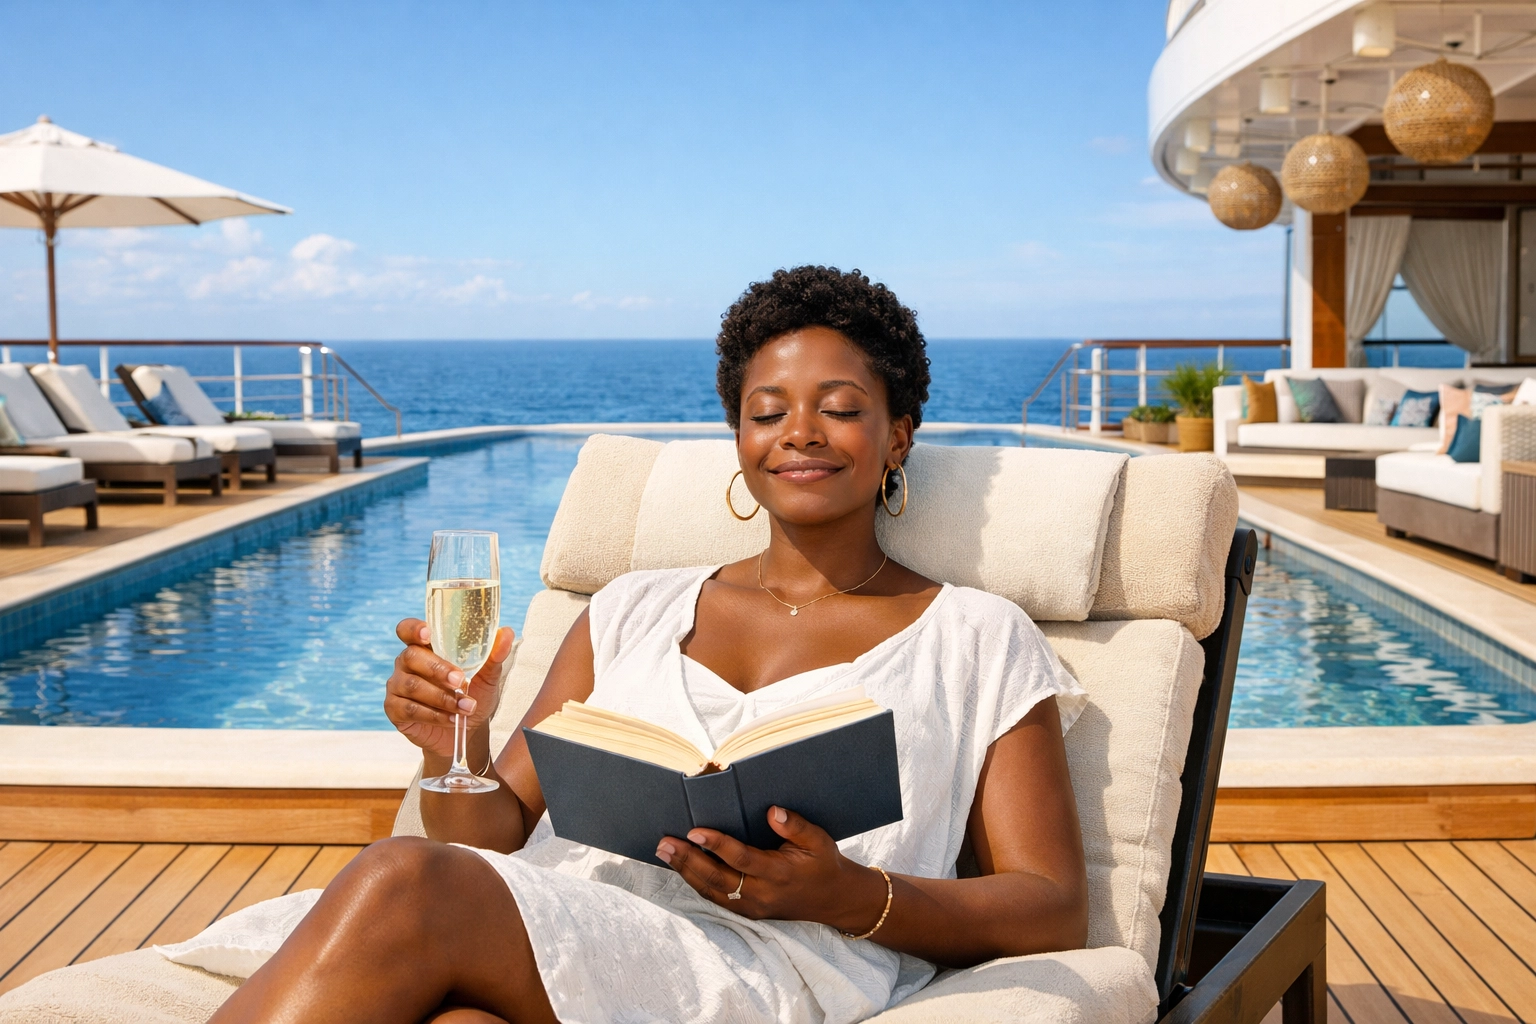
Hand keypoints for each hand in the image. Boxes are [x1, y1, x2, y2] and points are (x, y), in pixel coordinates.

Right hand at [385, 618, 514, 757]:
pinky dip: (434, 715)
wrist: (467, 731)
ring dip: (442, 698)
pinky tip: (453, 719)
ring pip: (412, 686)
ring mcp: (397, 686)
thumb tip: (506, 633)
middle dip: (437, 669)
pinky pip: (410, 709)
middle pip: (411, 657)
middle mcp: (406, 663)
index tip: (428, 635)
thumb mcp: (487, 676)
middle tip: (460, 681)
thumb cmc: (473, 694)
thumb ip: (494, 655)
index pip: (407, 629)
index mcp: (424, 647)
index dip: (413, 629)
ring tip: (466, 707)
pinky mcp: (395, 710)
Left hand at [656, 807, 888, 934]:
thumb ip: (796, 826)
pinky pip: (717, 898)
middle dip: (688, 860)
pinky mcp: (748, 912)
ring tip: (665, 852)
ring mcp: (753, 907)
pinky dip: (696, 883)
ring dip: (686, 872)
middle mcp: (763, 894)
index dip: (717, 845)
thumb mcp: (819, 840)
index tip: (694, 830)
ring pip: (712, 892)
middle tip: (665, 842)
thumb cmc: (824, 864)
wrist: (834, 900)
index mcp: (780, 873)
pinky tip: (681, 868)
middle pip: (718, 879)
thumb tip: (772, 811)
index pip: (741, 859)